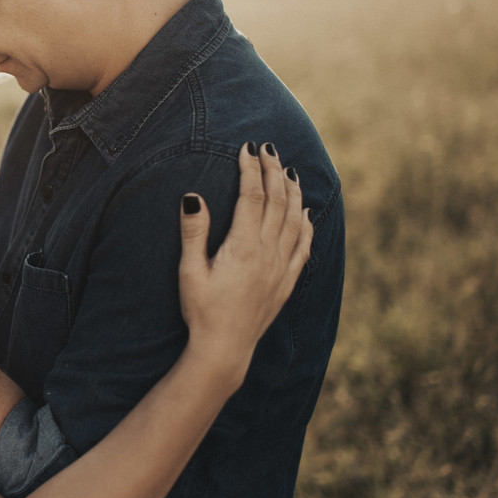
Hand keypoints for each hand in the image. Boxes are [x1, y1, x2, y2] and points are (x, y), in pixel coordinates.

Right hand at [177, 143, 312, 376]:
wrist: (225, 348)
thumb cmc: (201, 310)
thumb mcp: (190, 271)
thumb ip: (194, 232)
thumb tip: (193, 197)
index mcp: (244, 247)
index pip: (252, 196)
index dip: (251, 170)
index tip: (247, 149)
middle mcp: (268, 253)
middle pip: (277, 201)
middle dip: (273, 171)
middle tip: (268, 149)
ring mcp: (281, 267)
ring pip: (294, 219)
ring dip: (292, 191)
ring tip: (287, 170)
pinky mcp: (287, 281)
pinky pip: (304, 246)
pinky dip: (307, 224)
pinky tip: (305, 212)